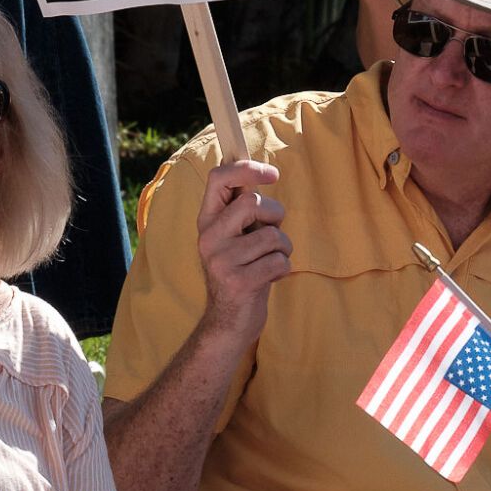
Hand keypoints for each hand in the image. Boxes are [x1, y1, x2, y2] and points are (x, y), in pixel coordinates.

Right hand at [193, 159, 289, 345]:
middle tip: (271, 234)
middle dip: (275, 216)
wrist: (228, 322)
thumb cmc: (242, 270)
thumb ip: (243, 209)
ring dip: (282, 248)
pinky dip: (283, 269)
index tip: (272, 174)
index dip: (247, 168)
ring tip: (269, 261)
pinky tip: (269, 278)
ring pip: (272, 235)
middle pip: (253, 203)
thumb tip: (260, 172)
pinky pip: (279, 261)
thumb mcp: (235, 236)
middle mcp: (208, 237)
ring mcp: (221, 261)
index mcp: (207, 221)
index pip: (218, 178)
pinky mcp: (238, 282)